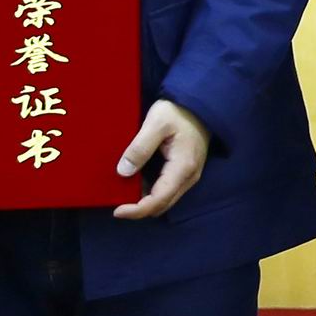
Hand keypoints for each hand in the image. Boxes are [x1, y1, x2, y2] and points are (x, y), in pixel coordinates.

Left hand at [111, 99, 211, 217]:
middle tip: (117, 204)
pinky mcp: (186, 172)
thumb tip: (123, 172)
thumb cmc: (177, 111)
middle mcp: (189, 178)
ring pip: (165, 200)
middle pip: (162, 205)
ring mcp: (189, 176)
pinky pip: (168, 191)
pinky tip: (137, 183)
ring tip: (124, 194)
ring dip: (145, 201)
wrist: (199, 105)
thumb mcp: (155, 123)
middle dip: (139, 209)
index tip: (117, 210)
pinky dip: (151, 192)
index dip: (137, 210)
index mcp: (182, 168)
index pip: (159, 199)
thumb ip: (140, 148)